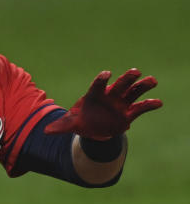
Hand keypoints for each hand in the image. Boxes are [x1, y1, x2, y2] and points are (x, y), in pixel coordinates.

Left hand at [44, 68, 161, 139]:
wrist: (94, 129)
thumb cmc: (82, 121)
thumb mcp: (70, 124)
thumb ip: (61, 126)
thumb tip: (46, 132)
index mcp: (95, 95)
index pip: (98, 85)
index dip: (102, 79)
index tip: (107, 74)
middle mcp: (110, 96)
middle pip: (120, 84)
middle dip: (127, 78)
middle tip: (135, 71)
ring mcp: (121, 103)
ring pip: (134, 91)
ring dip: (143, 85)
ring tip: (152, 80)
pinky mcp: (130, 113)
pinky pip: (141, 107)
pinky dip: (149, 104)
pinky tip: (158, 102)